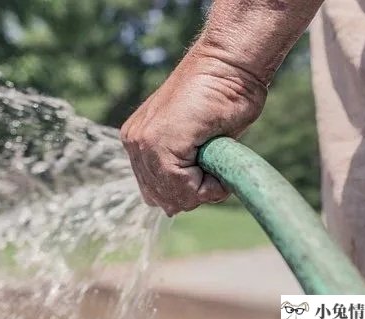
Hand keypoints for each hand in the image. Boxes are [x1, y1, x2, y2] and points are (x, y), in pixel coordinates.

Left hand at [120, 41, 266, 215]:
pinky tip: (217, 159)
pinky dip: (208, 185)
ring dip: (202, 189)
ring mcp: (143, 142)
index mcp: (139, 142)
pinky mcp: (158, 142)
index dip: (188, 192)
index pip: (156, 192)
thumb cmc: (222, 97)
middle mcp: (135, 143)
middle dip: (193, 194)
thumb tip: (172, 208)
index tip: (209, 169)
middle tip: (214, 166)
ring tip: (216, 160)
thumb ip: (182, 168)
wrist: (229, 64)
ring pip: (172, 197)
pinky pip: (183, 187)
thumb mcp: (198, 142)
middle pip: (162, 199)